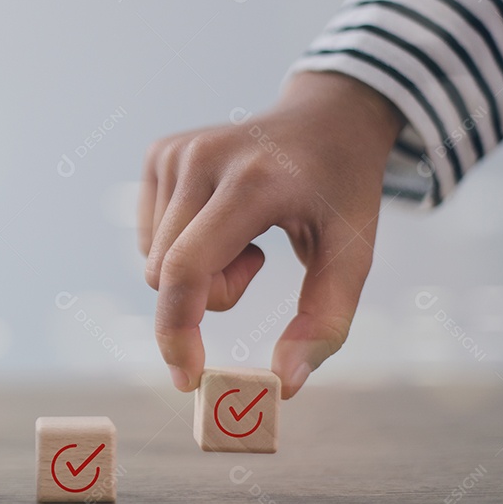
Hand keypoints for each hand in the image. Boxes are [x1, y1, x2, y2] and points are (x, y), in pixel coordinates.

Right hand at [139, 72, 402, 398]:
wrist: (327, 119)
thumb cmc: (342, 191)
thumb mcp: (353, 255)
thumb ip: (325, 322)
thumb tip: (286, 385)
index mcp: (251, 182)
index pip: (187, 269)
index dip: (177, 332)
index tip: (187, 378)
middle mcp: (201, 159)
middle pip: (168, 276)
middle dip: (209, 294)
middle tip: (257, 262)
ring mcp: (174, 152)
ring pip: (154, 260)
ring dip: (196, 271)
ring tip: (244, 236)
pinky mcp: (158, 153)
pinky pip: (148, 236)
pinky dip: (181, 246)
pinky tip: (219, 217)